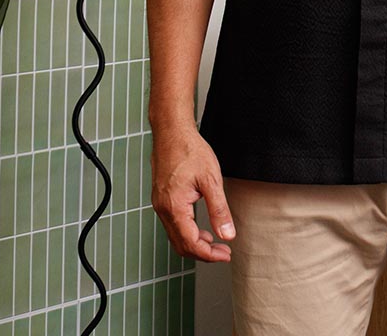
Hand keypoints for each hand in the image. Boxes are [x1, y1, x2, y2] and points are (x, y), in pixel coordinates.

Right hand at [150, 123, 235, 262]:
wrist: (172, 132)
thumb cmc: (190, 150)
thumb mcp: (211, 180)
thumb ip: (219, 209)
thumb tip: (227, 234)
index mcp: (174, 207)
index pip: (190, 243)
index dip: (209, 254)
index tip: (225, 255)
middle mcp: (163, 209)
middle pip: (181, 245)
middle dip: (203, 252)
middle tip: (223, 253)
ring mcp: (160, 204)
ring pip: (176, 236)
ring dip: (195, 243)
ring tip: (215, 242)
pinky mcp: (161, 198)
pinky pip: (173, 224)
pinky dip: (187, 231)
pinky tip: (200, 227)